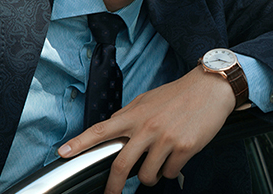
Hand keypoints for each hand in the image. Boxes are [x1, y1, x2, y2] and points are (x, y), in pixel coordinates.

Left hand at [58, 66, 235, 193]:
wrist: (210, 89)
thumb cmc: (178, 94)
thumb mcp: (148, 100)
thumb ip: (129, 115)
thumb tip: (112, 129)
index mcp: (135, 114)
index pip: (101, 130)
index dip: (80, 142)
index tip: (63, 152)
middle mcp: (147, 127)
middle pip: (120, 165)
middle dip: (113, 187)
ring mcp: (165, 139)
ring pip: (146, 176)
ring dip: (151, 175)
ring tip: (160, 160)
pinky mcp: (184, 148)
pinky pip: (169, 173)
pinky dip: (170, 170)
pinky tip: (177, 155)